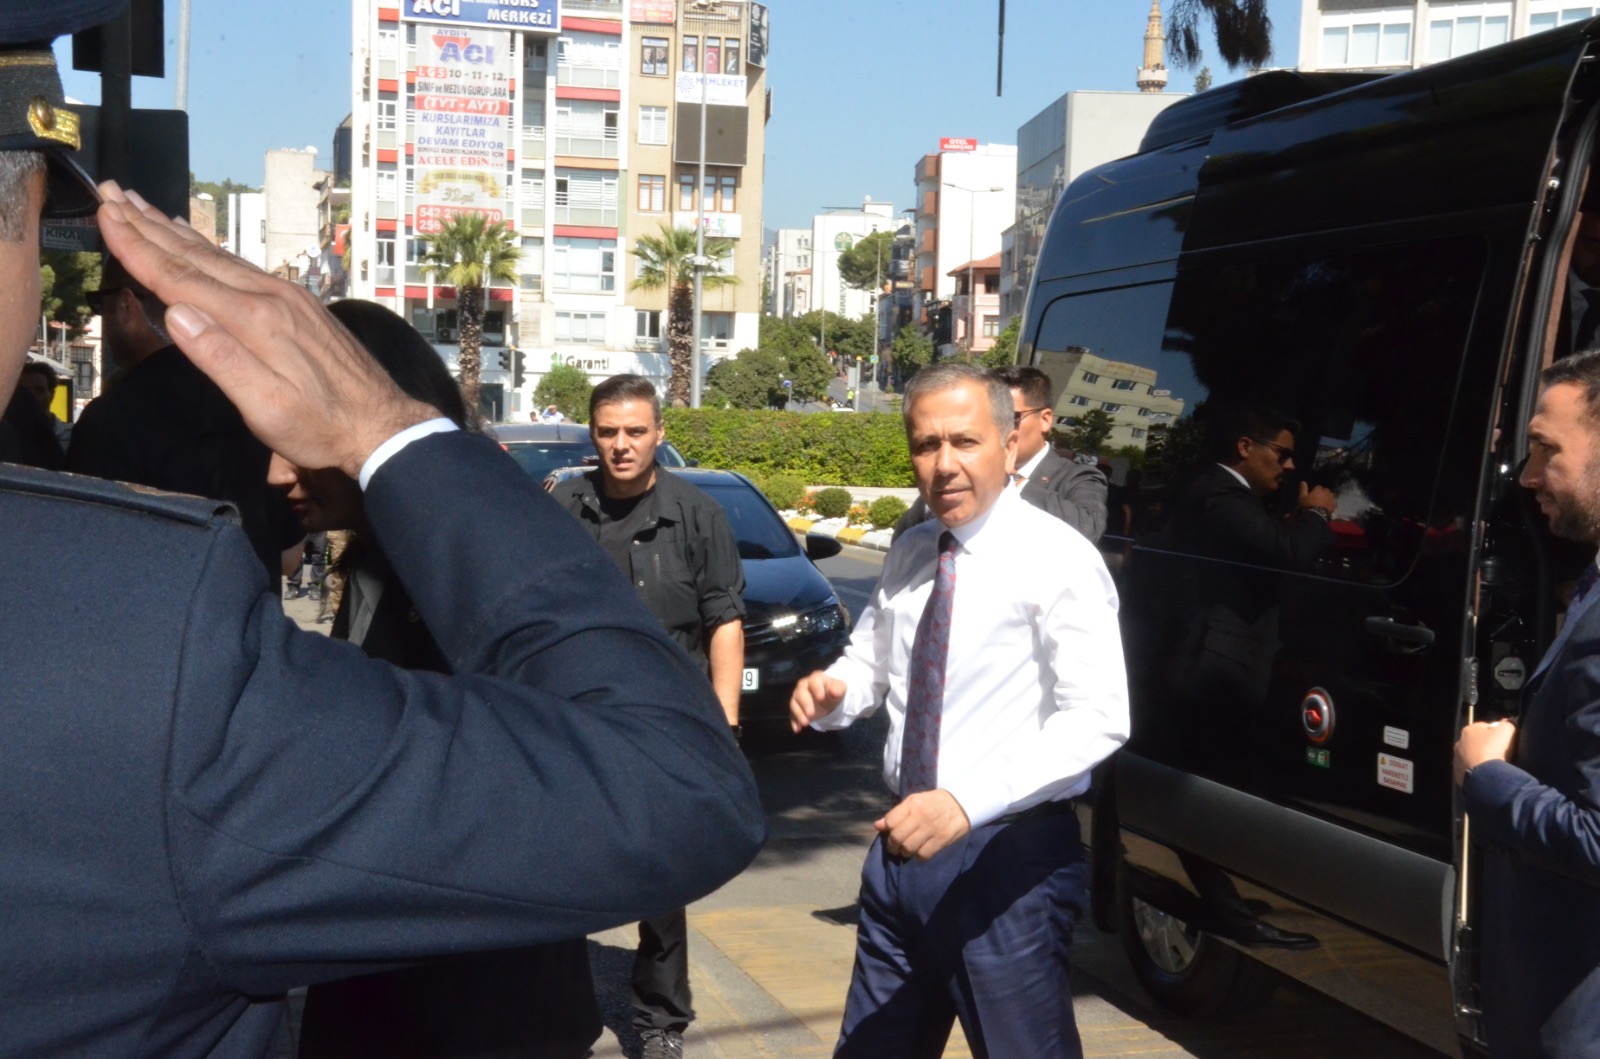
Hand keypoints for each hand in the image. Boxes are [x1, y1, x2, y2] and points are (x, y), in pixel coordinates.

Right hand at [96, 183, 436, 478]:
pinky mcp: (298, 304)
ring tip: (142, 206)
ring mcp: (287, 297)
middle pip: (195, 255)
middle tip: (111, 192)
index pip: (181, 278)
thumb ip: (221, 359)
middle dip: (148, 224)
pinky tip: (197, 240)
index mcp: (255, 321)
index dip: (138, 247)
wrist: (383, 424)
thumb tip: (176, 314)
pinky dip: (209, 248)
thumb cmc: (323, 425)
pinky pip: (241, 265)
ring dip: (175, 230)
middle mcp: (270, 297)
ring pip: (218, 255)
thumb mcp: (266, 408)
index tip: (104, 215)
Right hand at [790, 670, 846, 731]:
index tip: (821, 698)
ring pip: (794, 703)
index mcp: (816, 678)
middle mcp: (804, 685)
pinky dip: (794, 721)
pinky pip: (792, 713)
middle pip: (801, 692)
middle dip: (805, 704)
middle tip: (811, 715)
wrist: (829, 698)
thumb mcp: (840, 689)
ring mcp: (798, 696)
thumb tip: (833, 691)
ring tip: (805, 723)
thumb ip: (838, 689)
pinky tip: (798, 729)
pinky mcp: (796, 707)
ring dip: (798, 714)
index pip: (814, 681)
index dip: (817, 689)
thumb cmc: (834, 691)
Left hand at [875, 790, 970, 859]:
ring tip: (906, 850)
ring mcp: (931, 828)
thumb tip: (878, 826)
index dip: (887, 830)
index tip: (890, 833)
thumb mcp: (915, 801)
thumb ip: (896, 813)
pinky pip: (923, 855)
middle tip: (895, 848)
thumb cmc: (934, 802)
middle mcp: (920, 816)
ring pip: (908, 848)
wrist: (962, 803)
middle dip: (892, 846)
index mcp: (912, 804)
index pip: (890, 821)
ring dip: (904, 852)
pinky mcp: (941, 840)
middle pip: (897, 837)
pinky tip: (919, 851)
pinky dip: (918, 856)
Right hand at [1299, 482, 1337, 512]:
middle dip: (1323, 493)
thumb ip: (1303, 489)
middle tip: (1318, 499)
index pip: (1318, 487)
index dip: (1315, 491)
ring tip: (1323, 503)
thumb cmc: (1308, 505)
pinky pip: (1333, 502)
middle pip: (1325, 490)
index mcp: (1319, 489)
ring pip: (1330, 495)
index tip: (1313, 495)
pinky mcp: (1334, 504)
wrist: (1317, 515)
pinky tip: (1328, 506)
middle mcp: (1326, 492)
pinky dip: (1331, 503)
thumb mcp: (1302, 497)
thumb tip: (1303, 481)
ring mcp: (1331, 498)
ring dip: (1327, 497)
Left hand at [1455, 720, 1516, 785]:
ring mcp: (1457, 759)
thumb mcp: (1506, 730)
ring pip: (1472, 756)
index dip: (1497, 732)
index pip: (1484, 727)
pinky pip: (1471, 770)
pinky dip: (1478, 771)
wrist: (1484, 777)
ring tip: (1494, 765)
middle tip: (1500, 753)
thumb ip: (1507, 724)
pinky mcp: (1458, 774)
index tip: (1505, 740)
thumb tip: (1507, 723)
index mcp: (1468, 730)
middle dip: (1487, 746)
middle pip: (1477, 742)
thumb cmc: (1493, 749)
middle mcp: (1459, 743)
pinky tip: (1487, 774)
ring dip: (1481, 759)